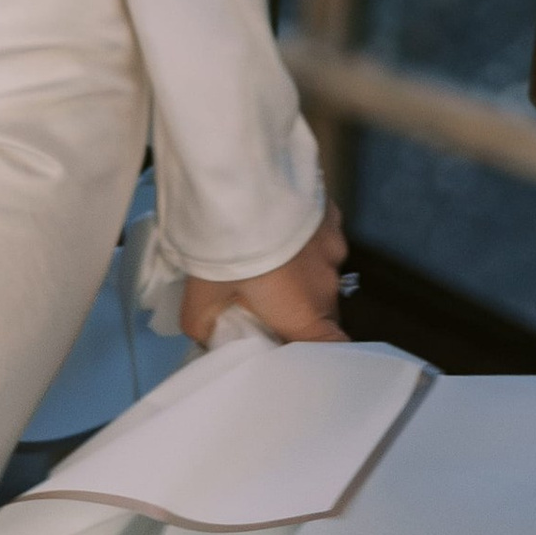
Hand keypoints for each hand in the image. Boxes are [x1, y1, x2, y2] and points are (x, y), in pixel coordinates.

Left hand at [178, 202, 348, 349]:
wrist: (241, 180)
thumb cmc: (226, 250)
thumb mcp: (200, 297)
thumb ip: (204, 326)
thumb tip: (207, 338)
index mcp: (305, 316)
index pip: (332, 350)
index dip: (317, 355)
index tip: (291, 346)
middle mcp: (329, 286)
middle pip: (321, 311)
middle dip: (296, 309)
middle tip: (261, 298)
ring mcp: (335, 246)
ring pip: (320, 270)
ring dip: (299, 271)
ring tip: (266, 254)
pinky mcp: (330, 214)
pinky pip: (319, 236)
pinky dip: (302, 238)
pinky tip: (277, 225)